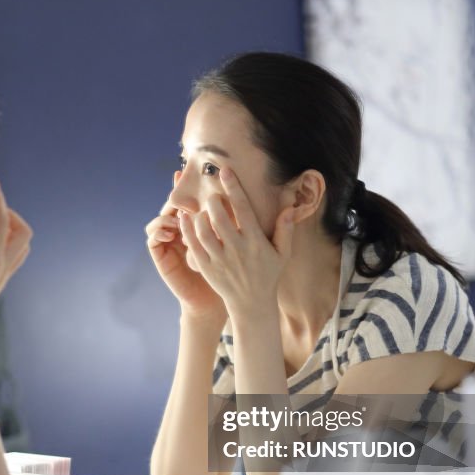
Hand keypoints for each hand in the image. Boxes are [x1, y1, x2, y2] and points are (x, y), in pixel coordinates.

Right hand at [145, 171, 226, 322]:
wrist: (215, 299)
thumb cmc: (227, 273)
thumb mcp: (232, 245)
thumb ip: (233, 223)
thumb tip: (245, 199)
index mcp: (196, 227)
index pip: (187, 203)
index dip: (183, 190)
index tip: (182, 174)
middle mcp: (179, 233)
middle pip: (170, 209)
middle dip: (173, 200)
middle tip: (181, 195)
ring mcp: (168, 244)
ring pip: (158, 221)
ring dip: (164, 215)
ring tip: (177, 215)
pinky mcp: (161, 257)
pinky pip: (153, 240)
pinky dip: (157, 232)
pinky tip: (169, 230)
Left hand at [179, 168, 293, 320]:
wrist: (251, 304)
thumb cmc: (268, 275)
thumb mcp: (283, 254)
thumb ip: (286, 230)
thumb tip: (289, 207)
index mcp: (256, 242)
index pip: (243, 210)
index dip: (234, 187)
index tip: (225, 170)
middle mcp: (236, 250)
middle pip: (220, 218)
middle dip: (214, 200)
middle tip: (213, 194)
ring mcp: (219, 260)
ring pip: (204, 230)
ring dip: (200, 214)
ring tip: (204, 209)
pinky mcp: (206, 268)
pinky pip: (193, 245)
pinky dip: (186, 229)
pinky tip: (184, 218)